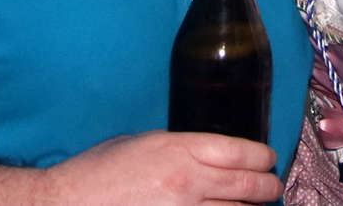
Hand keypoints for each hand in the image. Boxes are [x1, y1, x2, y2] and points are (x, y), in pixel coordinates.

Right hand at [40, 131, 280, 205]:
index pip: (239, 151)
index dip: (261, 156)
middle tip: (273, 187)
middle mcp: (187, 181)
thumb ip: (178, 148)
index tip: (268, 159)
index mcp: (178, 149)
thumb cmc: (98, 171)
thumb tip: (205, 155)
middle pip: (247, 184)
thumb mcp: (141, 143)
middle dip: (267, 186)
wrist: (69, 203)